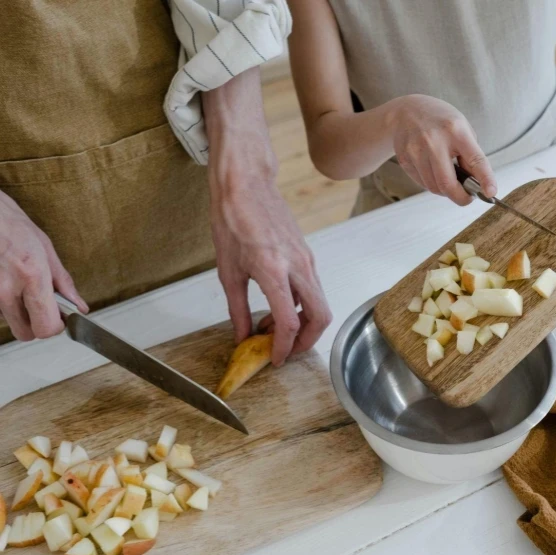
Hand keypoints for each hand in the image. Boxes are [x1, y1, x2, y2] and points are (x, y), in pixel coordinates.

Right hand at [0, 190, 87, 340]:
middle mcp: (9, 290)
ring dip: (23, 315)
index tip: (60, 318)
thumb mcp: (48, 252)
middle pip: (26, 334)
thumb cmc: (15, 230)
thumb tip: (80, 307)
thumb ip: (64, 284)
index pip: (46, 326)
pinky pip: (2, 311)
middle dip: (38, 326)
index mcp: (33, 278)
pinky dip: (10, 306)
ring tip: (27, 291)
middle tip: (44, 309)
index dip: (56, 327)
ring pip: (13, 323)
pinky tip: (15, 287)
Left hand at [210, 169, 331, 366]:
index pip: (289, 322)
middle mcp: (298, 267)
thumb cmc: (233, 221)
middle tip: (286, 351)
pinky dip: (300, 306)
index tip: (275, 359)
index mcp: (274, 272)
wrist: (246, 185)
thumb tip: (243, 337)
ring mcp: (307, 260)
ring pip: (319, 303)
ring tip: (272, 330)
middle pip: (321, 317)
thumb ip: (237, 309)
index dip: (284, 348)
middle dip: (307, 341)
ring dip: (302, 324)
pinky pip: (312, 289)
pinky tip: (277, 308)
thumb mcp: (228, 271)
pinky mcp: (307, 256)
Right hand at [392, 94, 496, 204]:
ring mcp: (416, 150)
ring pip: (434, 187)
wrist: (406, 111)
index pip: (475, 160)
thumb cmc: (440, 121)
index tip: (491, 192)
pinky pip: (423, 183)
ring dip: (445, 190)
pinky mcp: (404, 159)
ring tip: (448, 176)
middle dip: (461, 198)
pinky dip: (432, 183)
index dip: (485, 179)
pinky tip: (433, 170)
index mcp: (456, 130)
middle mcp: (434, 140)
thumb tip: (476, 184)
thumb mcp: (462, 129)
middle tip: (467, 198)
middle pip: (448, 183)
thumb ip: (471, 155)